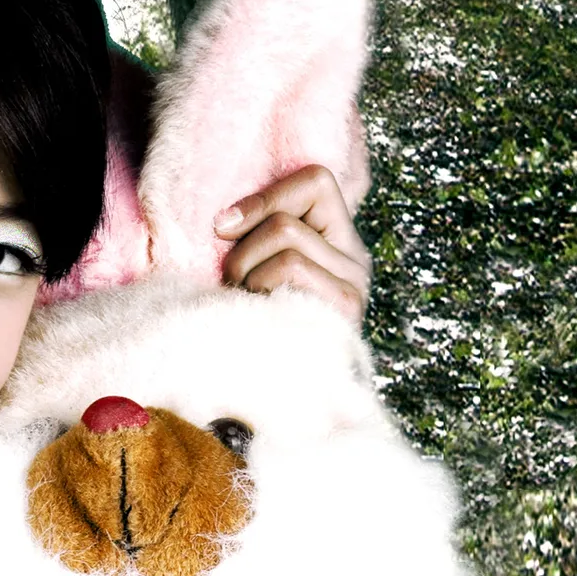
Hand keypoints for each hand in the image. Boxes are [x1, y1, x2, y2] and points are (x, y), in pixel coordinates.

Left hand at [213, 165, 370, 325]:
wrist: (282, 396)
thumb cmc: (259, 323)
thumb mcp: (259, 270)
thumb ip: (260, 238)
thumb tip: (221, 221)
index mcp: (339, 241)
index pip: (316, 180)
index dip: (265, 196)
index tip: (222, 226)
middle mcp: (355, 260)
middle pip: (286, 220)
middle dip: (243, 250)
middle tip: (236, 284)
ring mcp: (355, 286)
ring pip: (286, 241)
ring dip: (247, 272)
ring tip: (248, 301)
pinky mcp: (346, 308)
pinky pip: (292, 269)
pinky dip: (260, 287)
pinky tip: (258, 312)